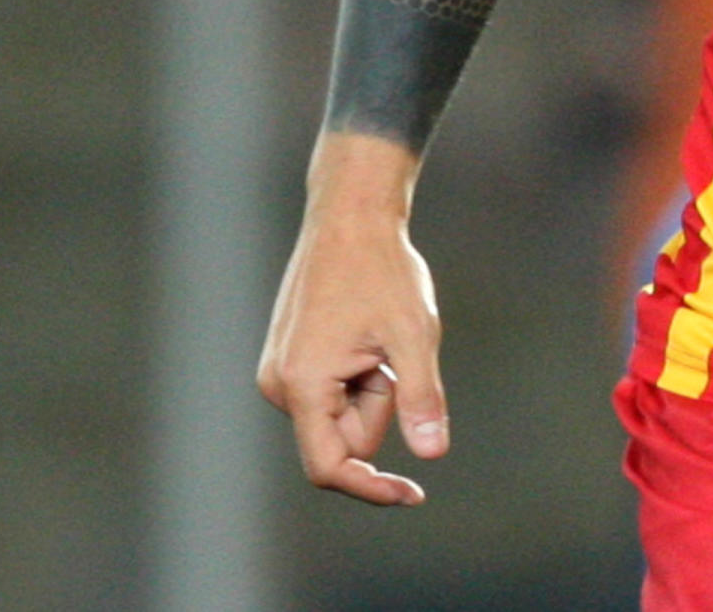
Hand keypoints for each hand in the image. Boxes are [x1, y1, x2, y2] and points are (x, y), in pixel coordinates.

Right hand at [256, 143, 446, 506]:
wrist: (351, 218)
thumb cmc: (383, 270)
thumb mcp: (414, 334)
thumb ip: (421, 396)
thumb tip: (433, 454)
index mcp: (303, 386)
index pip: (329, 467)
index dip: (371, 487)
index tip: (413, 495)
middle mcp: (279, 387)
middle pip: (345, 437)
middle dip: (381, 404)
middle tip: (395, 351)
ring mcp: (281, 373)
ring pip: (343, 412)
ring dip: (373, 385)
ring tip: (378, 333)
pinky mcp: (290, 360)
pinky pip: (334, 390)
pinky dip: (361, 372)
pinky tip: (367, 332)